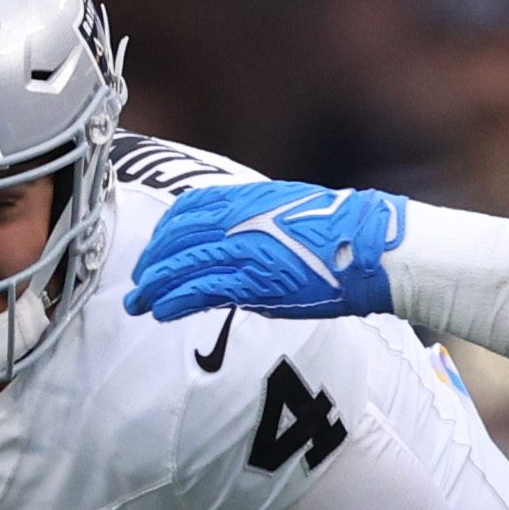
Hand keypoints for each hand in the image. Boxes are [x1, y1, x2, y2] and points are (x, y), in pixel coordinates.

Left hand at [124, 180, 407, 323]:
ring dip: (155, 286)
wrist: (370, 248)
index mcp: (248, 199)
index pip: (188, 210)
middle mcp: (240, 219)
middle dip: (152, 261)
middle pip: (177, 238)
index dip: (164, 232)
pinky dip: (176, 300)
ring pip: (182, 265)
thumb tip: (234, 244)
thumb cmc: (341, 232)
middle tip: (138, 281)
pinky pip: (202, 290)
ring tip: (139, 303)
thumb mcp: (290, 211)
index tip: (155, 250)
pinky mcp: (255, 281)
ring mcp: (245, 250)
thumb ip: (256, 222)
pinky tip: (162, 310)